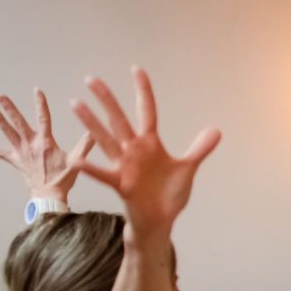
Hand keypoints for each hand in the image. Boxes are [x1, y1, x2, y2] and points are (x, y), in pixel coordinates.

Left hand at [0, 89, 95, 199]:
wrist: (49, 195)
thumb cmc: (63, 179)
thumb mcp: (77, 160)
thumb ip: (86, 144)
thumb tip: (95, 131)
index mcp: (46, 142)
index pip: (43, 117)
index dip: (40, 103)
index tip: (37, 90)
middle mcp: (31, 144)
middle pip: (18, 122)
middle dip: (9, 108)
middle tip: (0, 95)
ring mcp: (21, 152)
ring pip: (8, 133)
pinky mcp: (16, 161)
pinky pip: (0, 153)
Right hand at [68, 70, 218, 234]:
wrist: (160, 221)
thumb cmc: (169, 195)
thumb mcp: (187, 169)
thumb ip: (199, 149)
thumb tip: (216, 130)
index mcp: (150, 144)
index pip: (147, 111)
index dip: (143, 91)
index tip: (136, 69)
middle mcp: (134, 151)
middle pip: (119, 119)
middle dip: (107, 100)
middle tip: (90, 78)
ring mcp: (125, 166)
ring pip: (106, 139)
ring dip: (91, 122)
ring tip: (75, 103)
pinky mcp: (120, 184)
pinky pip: (102, 174)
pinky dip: (90, 168)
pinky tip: (76, 160)